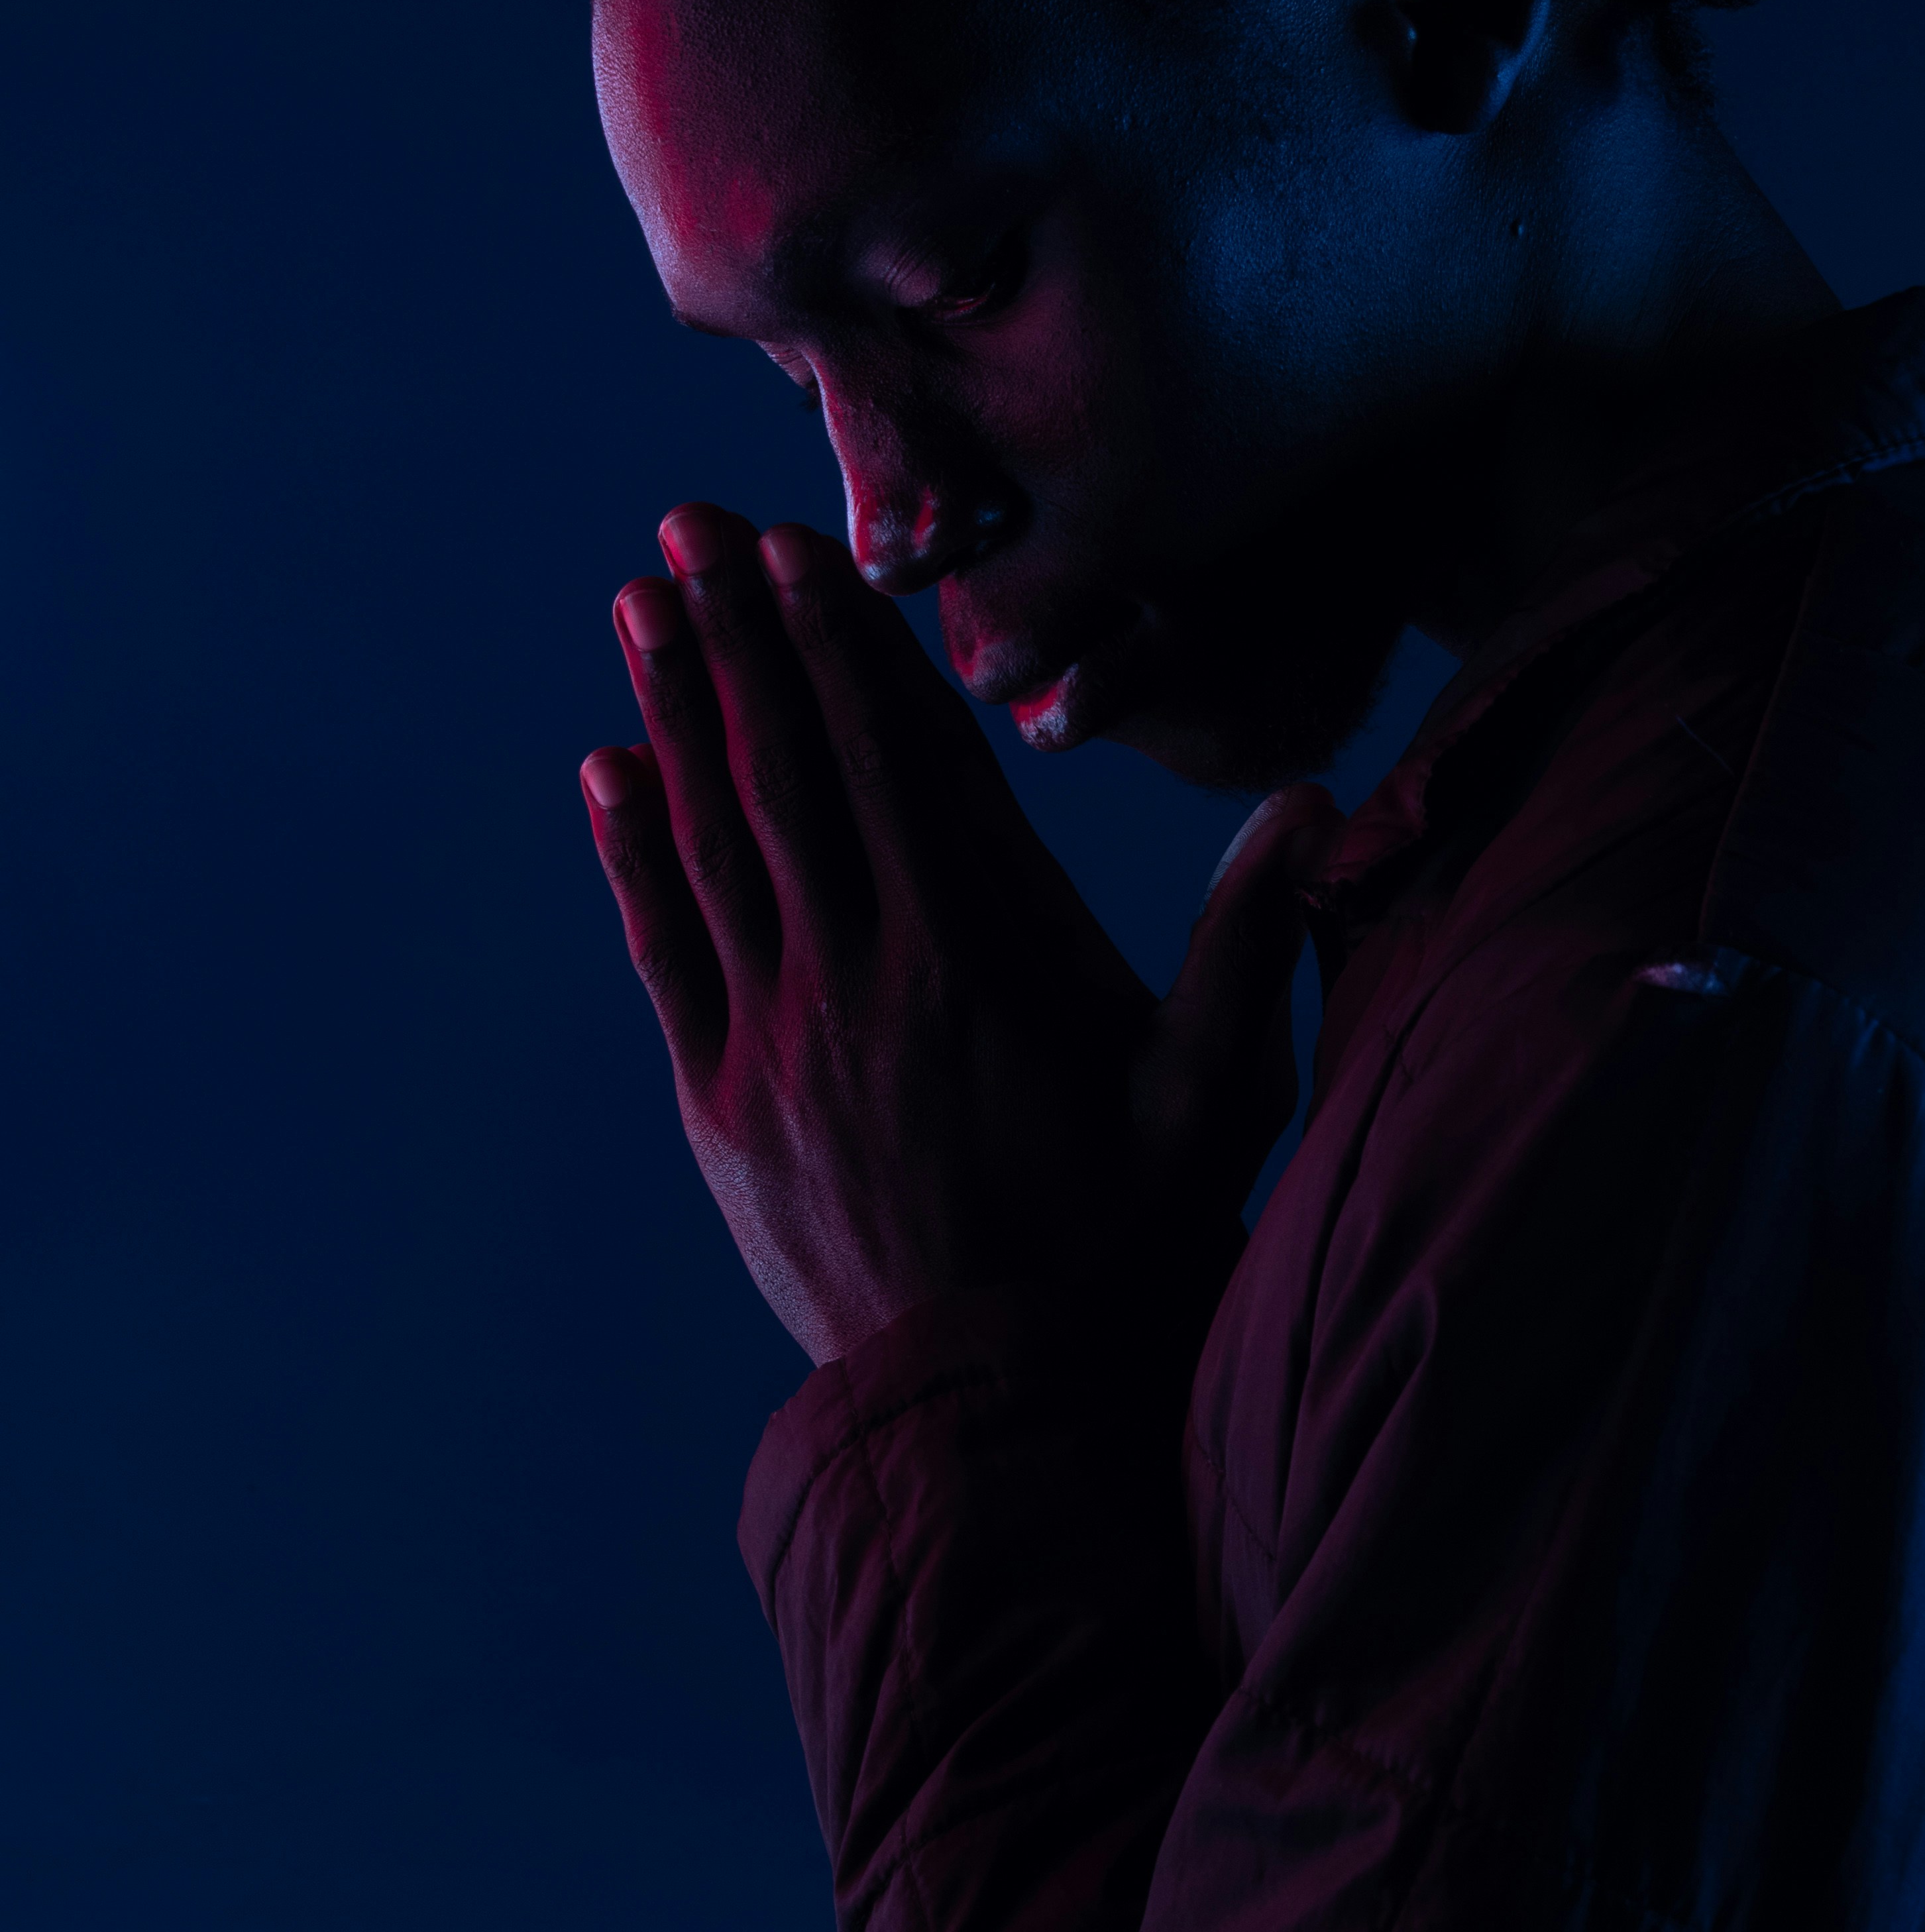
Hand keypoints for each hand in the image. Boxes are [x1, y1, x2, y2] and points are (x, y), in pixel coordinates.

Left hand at [580, 504, 1334, 1363]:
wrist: (998, 1405)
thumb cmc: (1125, 1250)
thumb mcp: (1213, 1098)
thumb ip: (1249, 947)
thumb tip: (1310, 805)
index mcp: (977, 954)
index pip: (893, 762)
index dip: (840, 648)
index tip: (800, 550)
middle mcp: (866, 972)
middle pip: (786, 770)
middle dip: (738, 638)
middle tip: (689, 526)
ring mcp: (782, 1035)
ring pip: (714, 838)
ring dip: (673, 713)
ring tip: (644, 603)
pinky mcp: (724, 1101)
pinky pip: (666, 948)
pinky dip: (634, 854)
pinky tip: (606, 773)